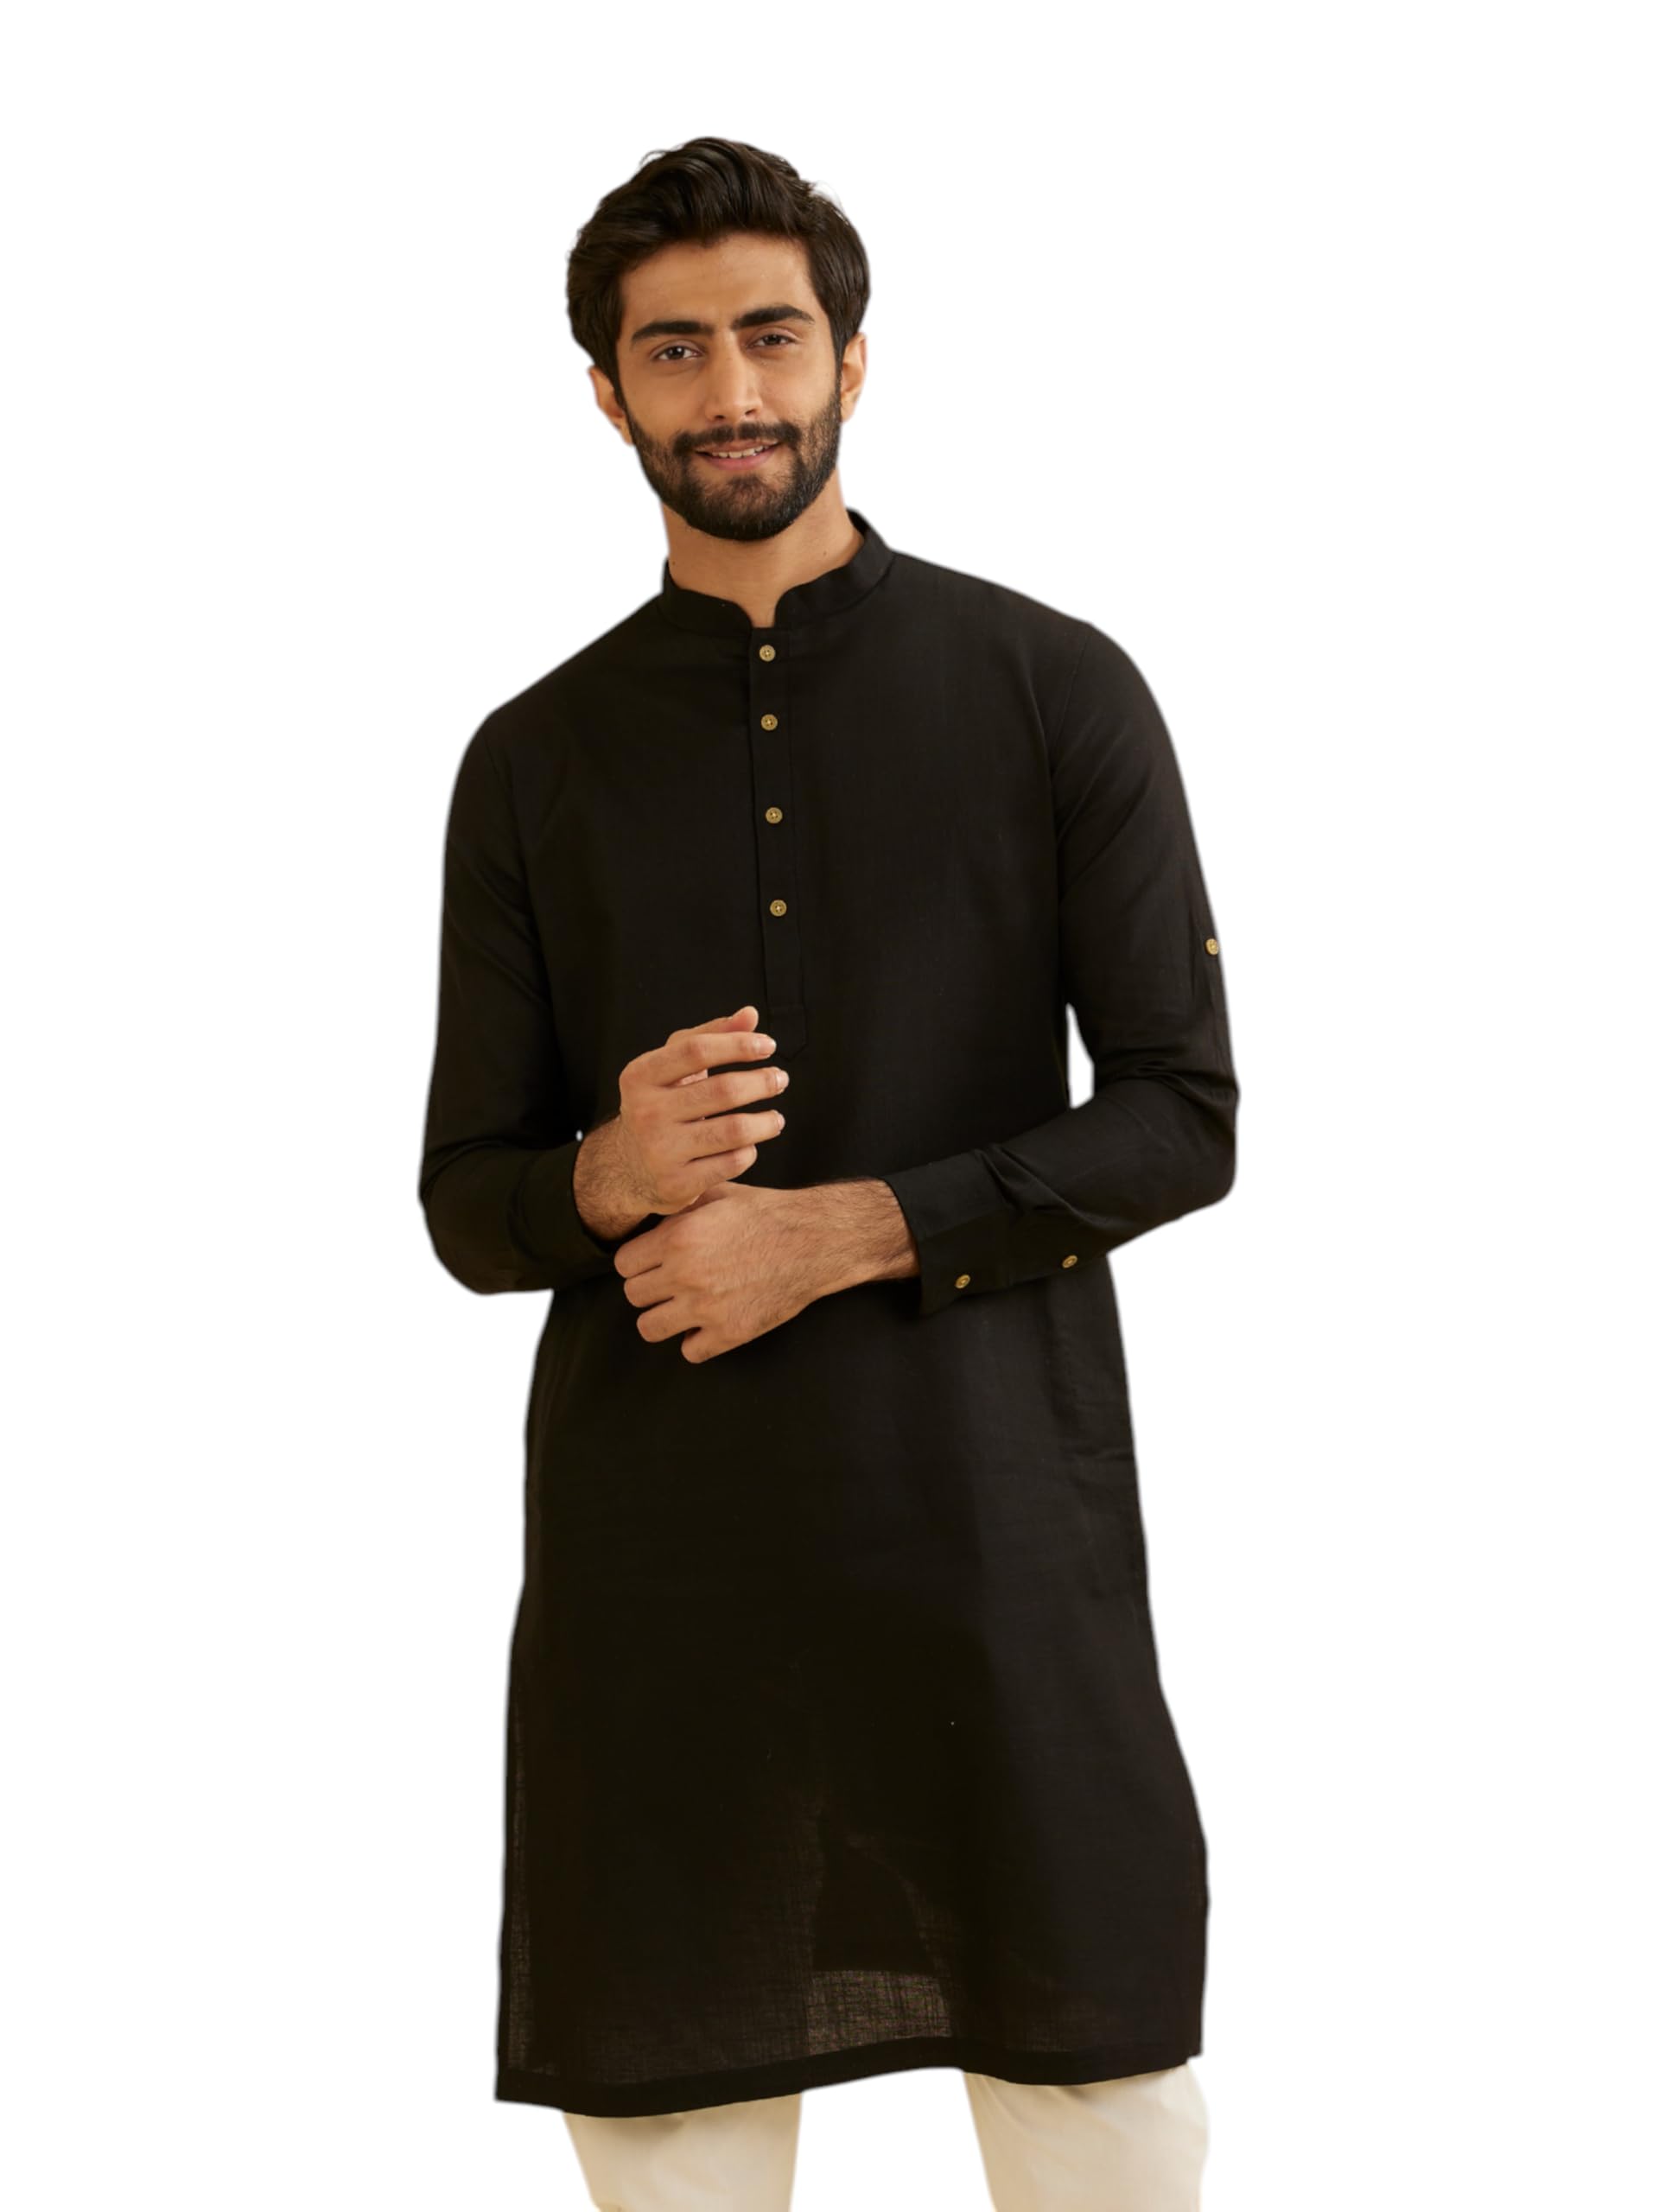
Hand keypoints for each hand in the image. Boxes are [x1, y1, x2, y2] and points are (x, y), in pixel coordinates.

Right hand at [576, 1004, 789, 1237]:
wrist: (627, 1168)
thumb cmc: (660, 1105)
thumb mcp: (672, 1067)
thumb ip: (709, 1036)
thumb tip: (750, 1014)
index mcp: (641, 1076)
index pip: (696, 1050)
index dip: (738, 1045)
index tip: (769, 1046)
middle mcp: (646, 1112)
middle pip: (723, 1090)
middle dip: (761, 1082)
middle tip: (780, 1080)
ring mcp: (660, 1151)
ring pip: (734, 1131)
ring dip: (766, 1122)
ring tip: (776, 1118)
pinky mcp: (677, 1184)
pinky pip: (731, 1163)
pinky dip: (749, 1152)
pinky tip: (750, 1145)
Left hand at [613, 1182, 830, 1362]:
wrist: (814, 1241)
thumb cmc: (767, 1214)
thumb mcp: (719, 1195)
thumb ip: (679, 1210)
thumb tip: (653, 1222)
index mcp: (678, 1238)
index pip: (623, 1264)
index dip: (637, 1263)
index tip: (653, 1264)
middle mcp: (685, 1274)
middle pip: (633, 1295)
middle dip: (650, 1289)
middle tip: (670, 1284)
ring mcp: (706, 1308)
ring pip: (649, 1328)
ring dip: (663, 1319)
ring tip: (682, 1309)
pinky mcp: (729, 1333)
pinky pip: (689, 1352)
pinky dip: (696, 1342)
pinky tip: (709, 1325)